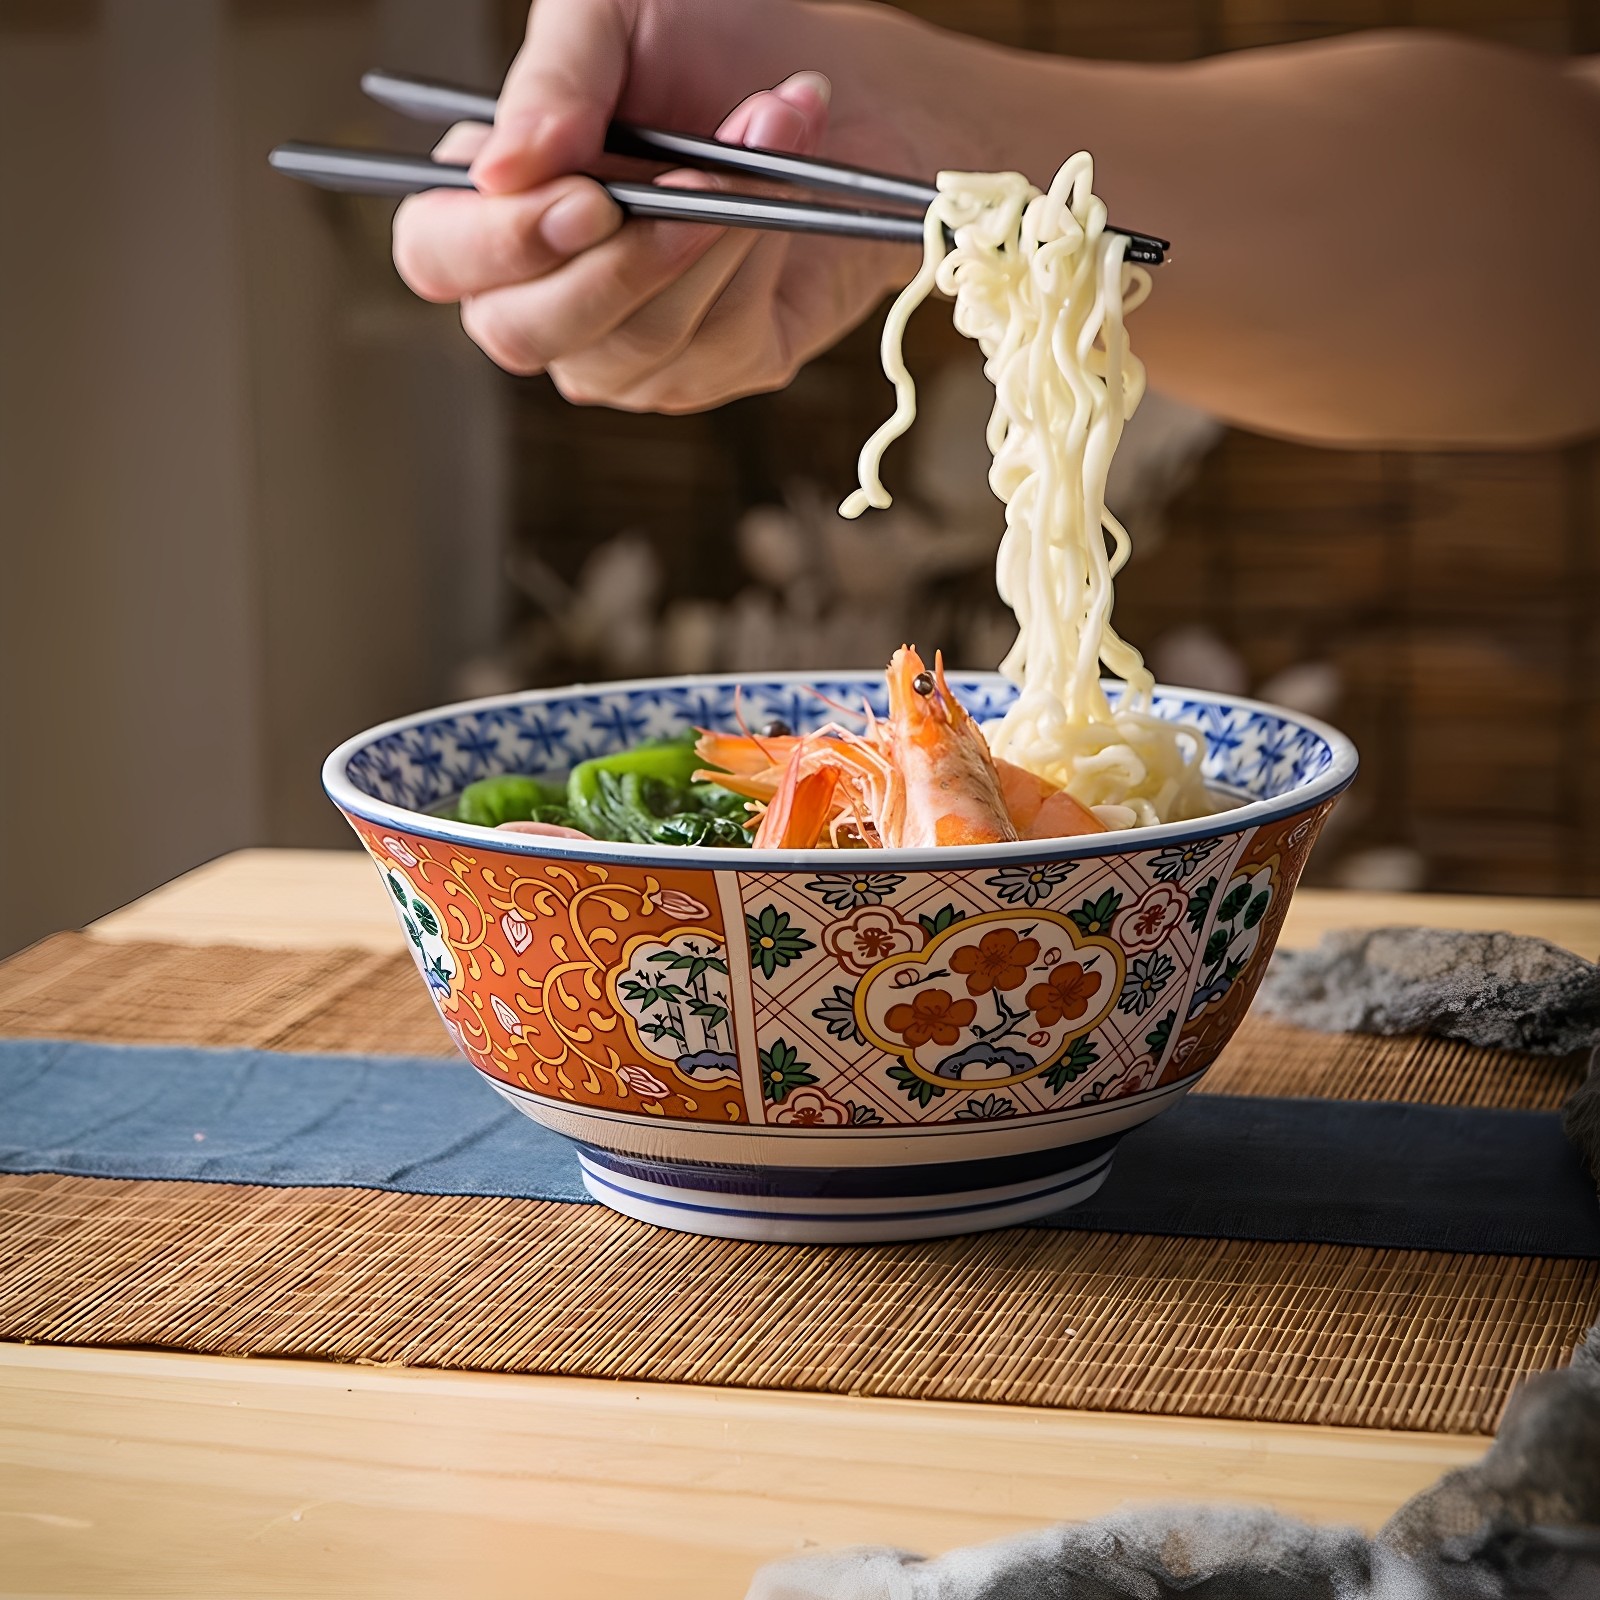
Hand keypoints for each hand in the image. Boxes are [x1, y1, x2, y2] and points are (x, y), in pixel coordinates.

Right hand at [391, 0, 922, 411]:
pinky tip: (786, 194)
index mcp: (493, 208)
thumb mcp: (616, 15)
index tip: (586, 198)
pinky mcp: (712, 371)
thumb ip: (552, 79)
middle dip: (622, 257)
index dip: (497, 244)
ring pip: (638, 340)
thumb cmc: (713, 43)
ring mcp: (627, 353)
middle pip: (526, 333)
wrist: (845, 88)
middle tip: (699, 174)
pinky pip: (717, 344)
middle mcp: (546, 297)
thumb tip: (501, 169)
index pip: (439, 259)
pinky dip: (758, 256)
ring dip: (714, 230)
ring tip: (769, 131)